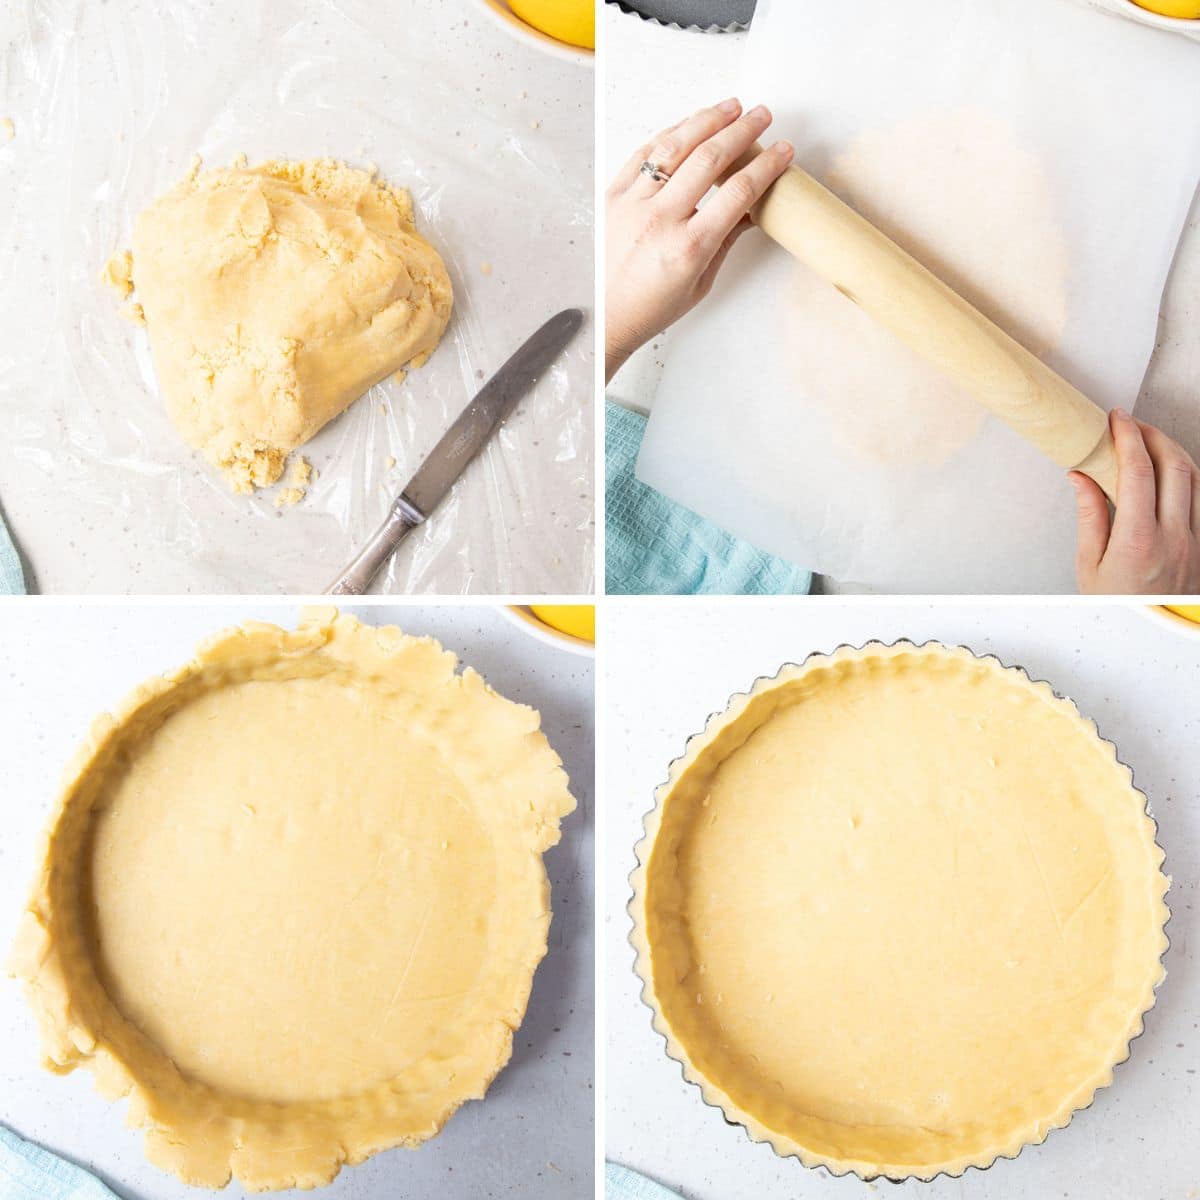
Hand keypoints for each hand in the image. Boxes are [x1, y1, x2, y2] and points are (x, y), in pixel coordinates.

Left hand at [605, 99, 793, 382]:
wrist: (607, 317)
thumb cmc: (652, 307)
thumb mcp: (701, 282)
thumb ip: (726, 239)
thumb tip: (752, 207)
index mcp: (689, 247)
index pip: (738, 192)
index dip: (765, 166)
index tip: (782, 151)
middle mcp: (660, 220)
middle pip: (709, 158)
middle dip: (741, 130)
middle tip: (761, 115)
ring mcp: (632, 205)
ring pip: (674, 146)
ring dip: (705, 120)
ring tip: (729, 107)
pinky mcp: (612, 197)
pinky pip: (643, 154)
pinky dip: (669, 134)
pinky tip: (689, 125)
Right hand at [1070, 408, 1199, 594]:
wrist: (1148, 635)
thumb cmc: (1114, 607)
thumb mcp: (1089, 566)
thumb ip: (1090, 516)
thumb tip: (1081, 477)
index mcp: (1139, 540)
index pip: (1139, 471)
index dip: (1128, 437)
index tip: (1117, 420)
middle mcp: (1175, 537)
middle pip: (1176, 465)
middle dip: (1154, 435)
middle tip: (1133, 424)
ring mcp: (1196, 540)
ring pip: (1196, 478)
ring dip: (1174, 451)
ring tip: (1151, 441)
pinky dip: (1188, 475)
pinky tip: (1171, 471)